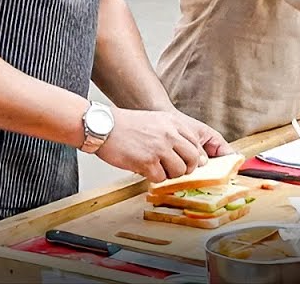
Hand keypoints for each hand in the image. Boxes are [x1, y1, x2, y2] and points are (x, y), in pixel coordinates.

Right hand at [96, 108, 231, 182]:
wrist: (103, 126)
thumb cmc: (127, 125)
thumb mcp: (156, 121)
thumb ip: (173, 134)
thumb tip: (191, 156)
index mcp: (174, 123)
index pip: (196, 144)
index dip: (194, 157)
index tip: (188, 163)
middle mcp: (170, 135)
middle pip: (193, 159)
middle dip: (186, 168)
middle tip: (174, 170)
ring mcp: (160, 148)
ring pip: (179, 171)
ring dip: (170, 174)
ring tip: (157, 169)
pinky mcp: (147, 162)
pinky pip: (161, 178)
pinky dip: (154, 178)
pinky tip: (145, 170)